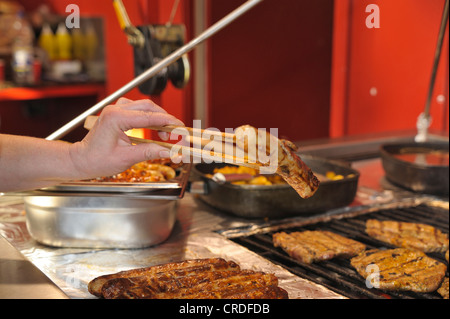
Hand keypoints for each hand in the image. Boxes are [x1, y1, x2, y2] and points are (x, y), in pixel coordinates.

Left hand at [69, 98, 183, 178]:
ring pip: (144, 106)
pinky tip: (154, 126)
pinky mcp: (117, 113)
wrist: (82, 160)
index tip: (180, 127)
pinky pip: (138, 109)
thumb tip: (169, 151)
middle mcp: (115, 110)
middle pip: (148, 107)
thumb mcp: (126, 158)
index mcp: (115, 118)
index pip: (148, 117)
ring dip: (158, 117)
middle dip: (165, 119)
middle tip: (176, 132)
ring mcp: (116, 109)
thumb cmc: (97, 160)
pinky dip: (149, 116)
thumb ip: (150, 152)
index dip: (167, 122)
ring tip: (166, 133)